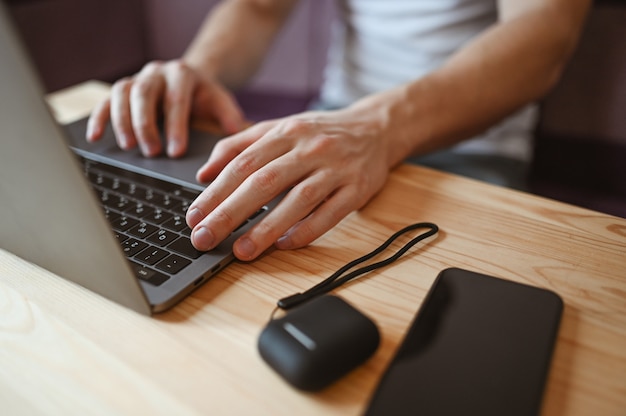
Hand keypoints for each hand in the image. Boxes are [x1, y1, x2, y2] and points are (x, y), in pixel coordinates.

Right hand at [86, 60, 245, 157]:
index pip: (176, 101)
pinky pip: (105, 100)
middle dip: (146, 125)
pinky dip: (99, 118)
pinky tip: (95, 137)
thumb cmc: (204, 95)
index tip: (175, 152)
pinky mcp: (122, 89)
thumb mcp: (220, 100)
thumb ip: (228, 114)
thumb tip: (233, 130)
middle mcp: (156, 72)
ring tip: (128, 147)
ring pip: (122, 94)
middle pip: (144, 95)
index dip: (175, 127)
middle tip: (151, 152)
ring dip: (122, 122)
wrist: (189, 77)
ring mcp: (136, 78)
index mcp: (182, 74)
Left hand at [185, 108, 391, 260]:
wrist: (375, 129)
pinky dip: (307, 230)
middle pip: (264, 182)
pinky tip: (286, 245)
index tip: (194, 216)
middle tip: (205, 238)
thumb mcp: (279, 128)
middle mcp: (309, 148)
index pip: (243, 164)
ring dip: (267, 228)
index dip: (216, 192)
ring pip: (297, 200)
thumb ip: (239, 146)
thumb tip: (204, 173)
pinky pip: (330, 213)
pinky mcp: (357, 188)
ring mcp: (335, 169)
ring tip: (242, 251)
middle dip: (230, 212)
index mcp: (285, 133)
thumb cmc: (320, 133)